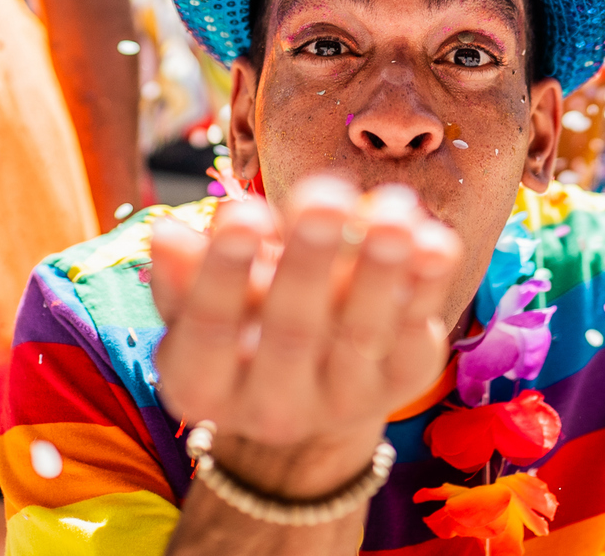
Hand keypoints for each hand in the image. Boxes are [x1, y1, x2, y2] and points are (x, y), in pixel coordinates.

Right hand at [151, 177, 461, 498]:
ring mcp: (342, 401)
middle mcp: (273, 408)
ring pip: (362, 332)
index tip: (239, 210)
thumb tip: (169, 236)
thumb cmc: (237, 322)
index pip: (210, 330)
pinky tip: (435, 240)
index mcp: (204, 387)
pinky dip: (427, 285)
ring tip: (393, 210)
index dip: (223, 272)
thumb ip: (184, 276)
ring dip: (380, 267)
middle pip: (292, 331)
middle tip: (325, 196)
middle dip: (310, 260)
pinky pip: (415, 332)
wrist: (302, 387)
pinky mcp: (400, 384)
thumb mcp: (196, 304)